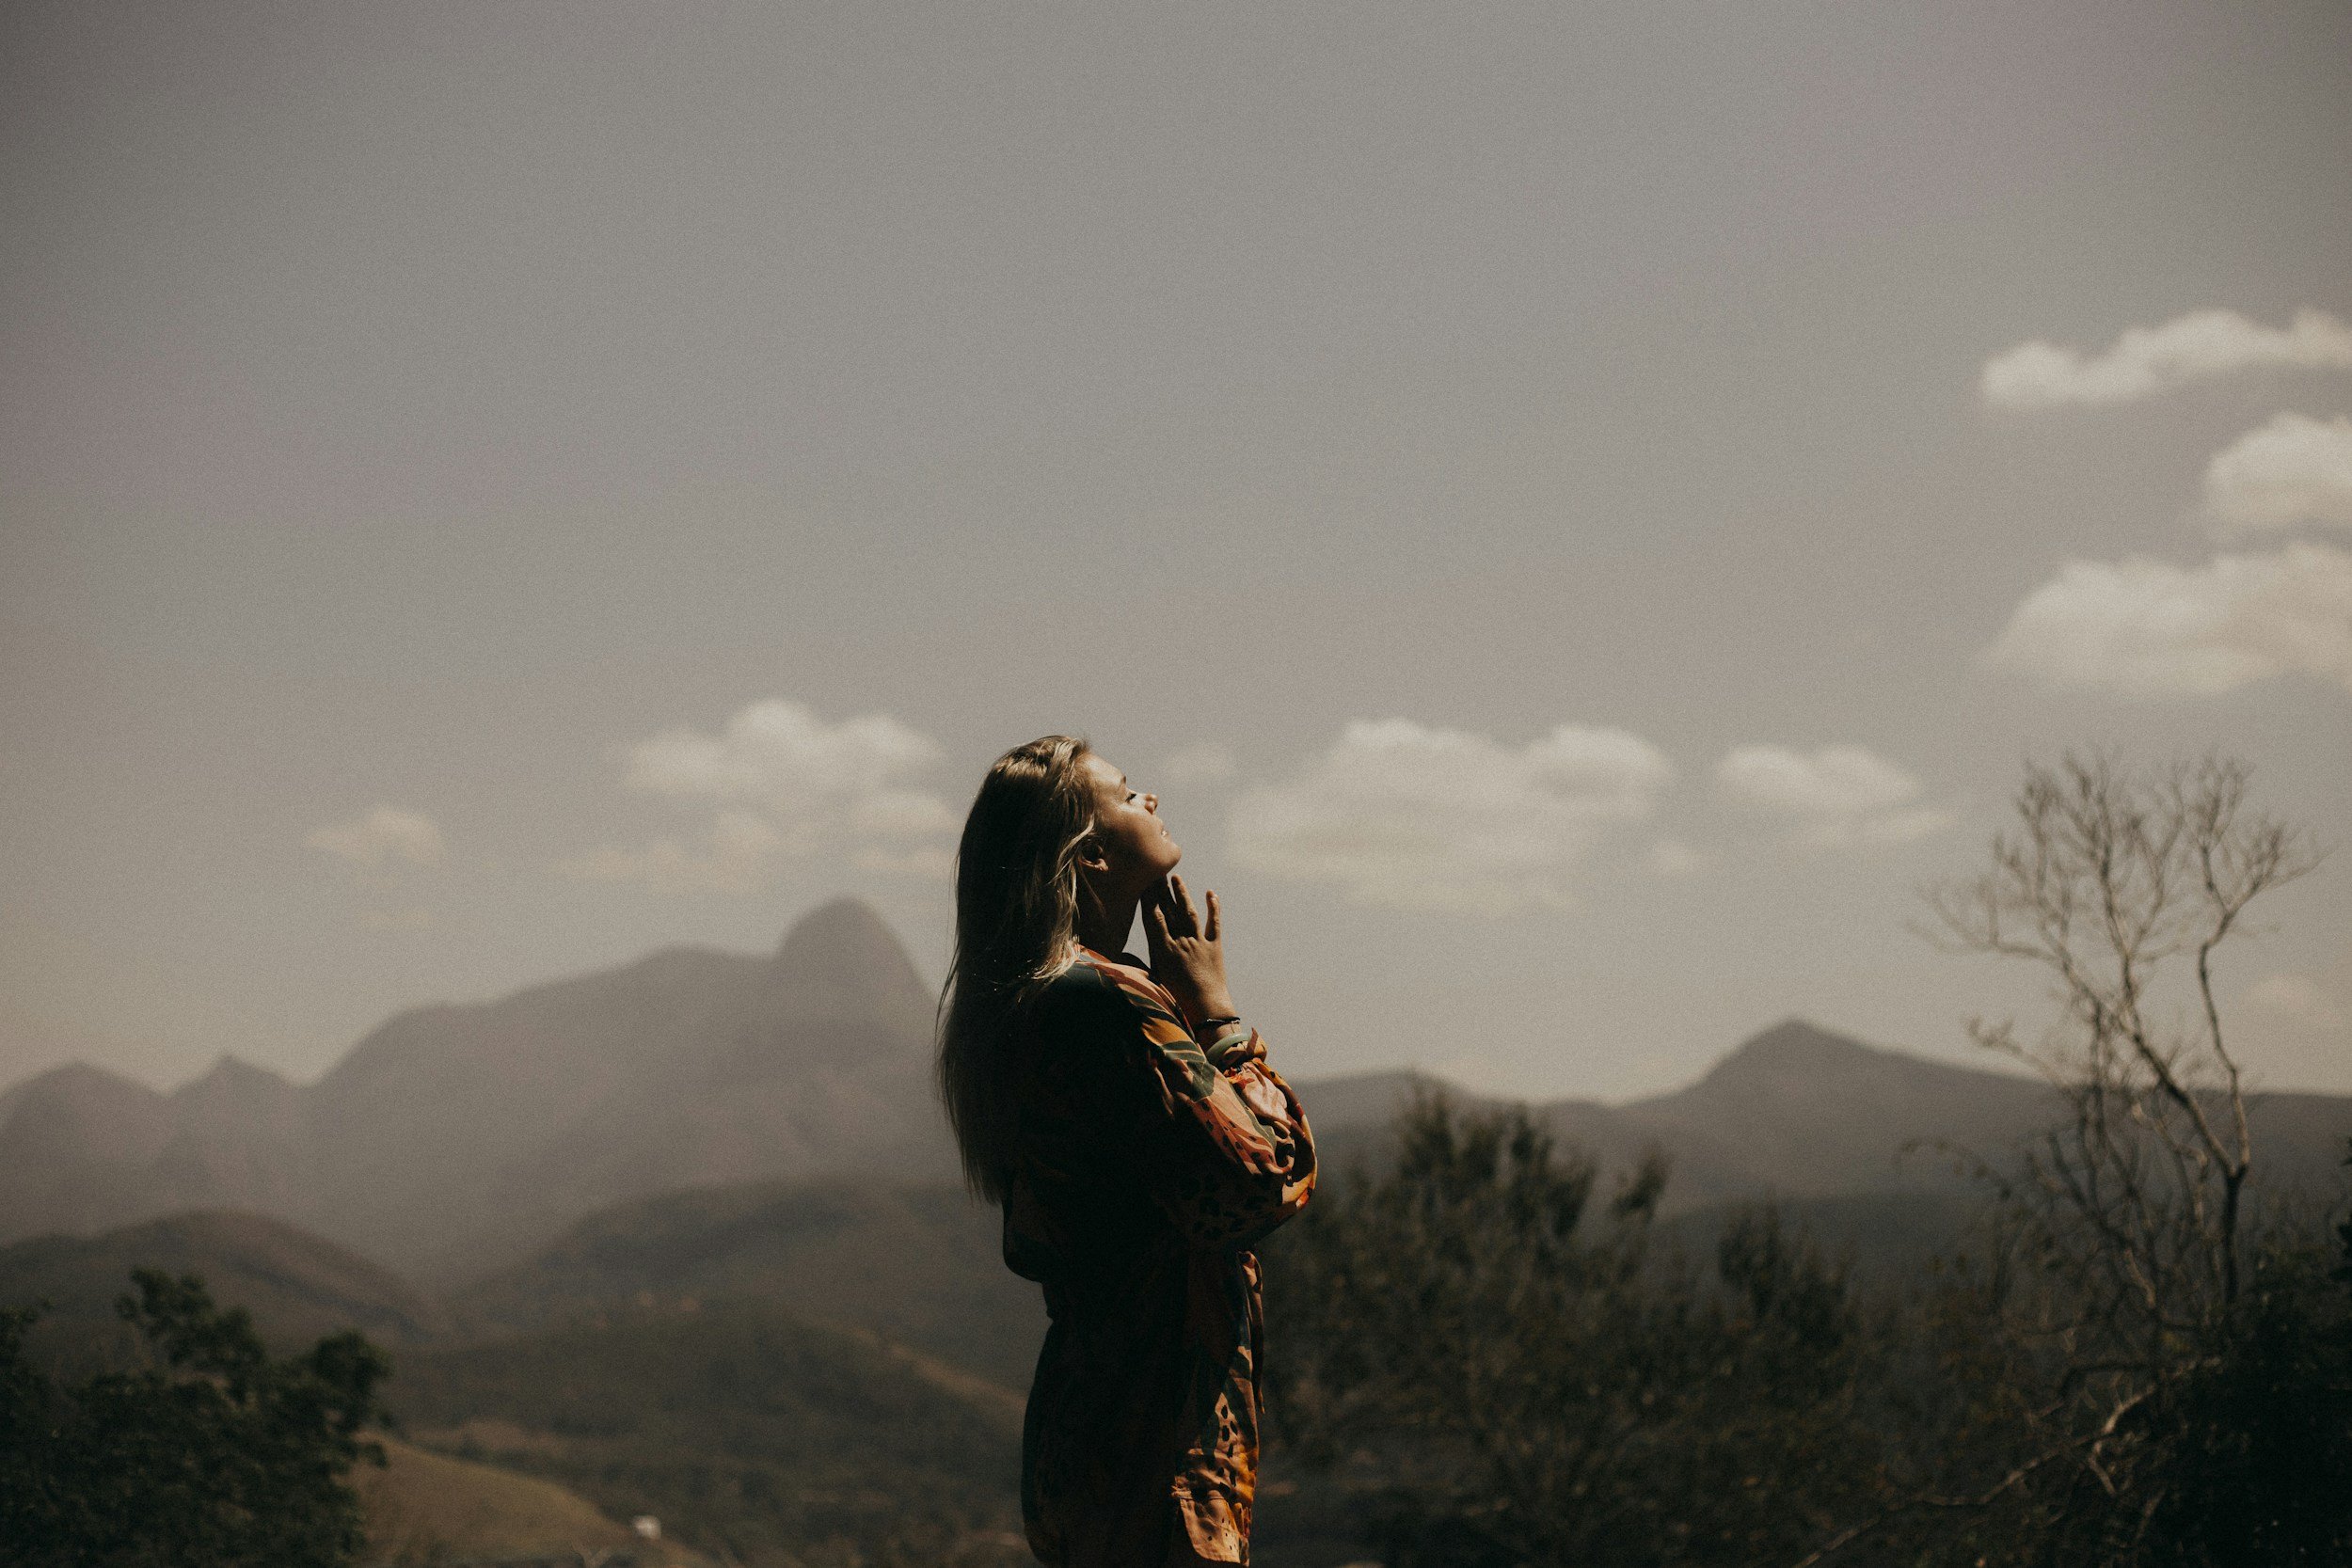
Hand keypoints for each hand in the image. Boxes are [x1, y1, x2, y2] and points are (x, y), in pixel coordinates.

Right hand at [1144, 873, 1235, 1026]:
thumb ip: (1136, 966)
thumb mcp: (1153, 981)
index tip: (1143, 883)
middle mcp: (1180, 941)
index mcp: (1163, 950)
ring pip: (1189, 913)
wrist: (1206, 1009)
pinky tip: (1211, 894)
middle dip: (1161, 890)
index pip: (1153, 918)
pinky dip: (1214, 908)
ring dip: (1182, 894)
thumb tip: (1116, 957)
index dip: (1148, 899)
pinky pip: (1214, 924)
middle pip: (1169, 910)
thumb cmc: (1176, 1000)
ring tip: (1176, 878)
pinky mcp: (1215, 947)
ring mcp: (1198, 942)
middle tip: (1156, 871)